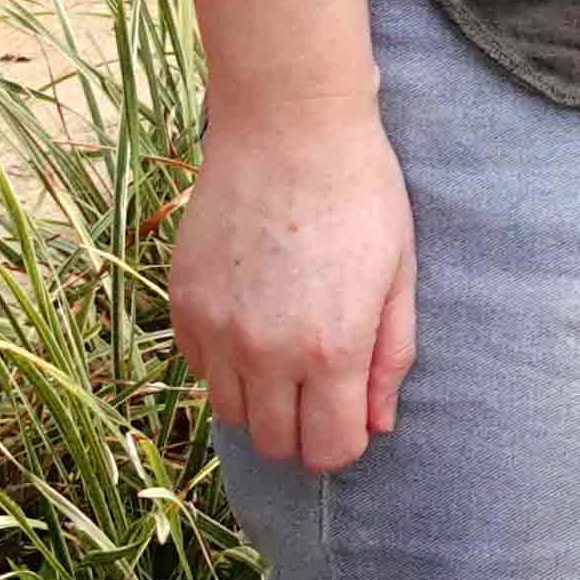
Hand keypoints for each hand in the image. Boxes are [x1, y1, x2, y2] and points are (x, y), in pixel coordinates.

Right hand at [171, 97, 418, 472]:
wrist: (289, 128)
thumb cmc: (361, 193)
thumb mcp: (398, 272)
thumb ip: (390, 355)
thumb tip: (378, 424)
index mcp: (331, 348)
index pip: (329, 451)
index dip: (345, 442)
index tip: (352, 415)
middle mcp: (266, 352)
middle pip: (275, 444)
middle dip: (303, 429)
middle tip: (323, 386)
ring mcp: (216, 331)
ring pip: (232, 413)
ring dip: (261, 398)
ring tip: (288, 346)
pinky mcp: (182, 306)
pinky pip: (200, 369)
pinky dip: (226, 363)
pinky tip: (254, 318)